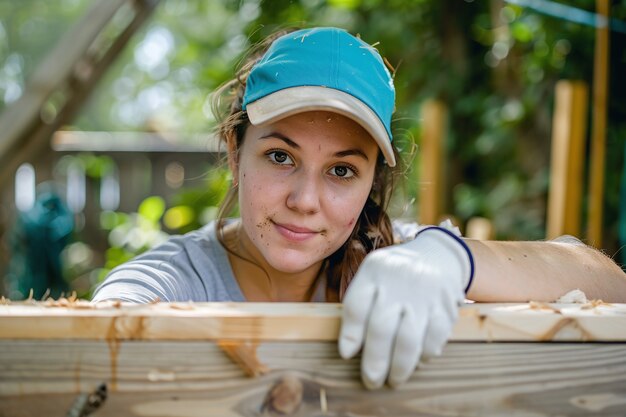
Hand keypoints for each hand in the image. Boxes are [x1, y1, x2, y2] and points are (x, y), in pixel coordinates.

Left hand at [338, 226, 473, 388]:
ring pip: (408, 339)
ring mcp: (423, 293)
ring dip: (400, 366)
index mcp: (374, 270)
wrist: (438, 254)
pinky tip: (417, 361)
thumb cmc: (395, 274)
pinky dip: (425, 355)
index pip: (356, 305)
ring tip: (393, 380)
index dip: (350, 334)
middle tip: (371, 381)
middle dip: (374, 361)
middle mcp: (398, 280)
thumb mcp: (373, 275)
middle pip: (381, 328)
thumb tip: (349, 351)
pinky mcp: (445, 305)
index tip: (347, 355)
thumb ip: (360, 305)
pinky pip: (434, 339)